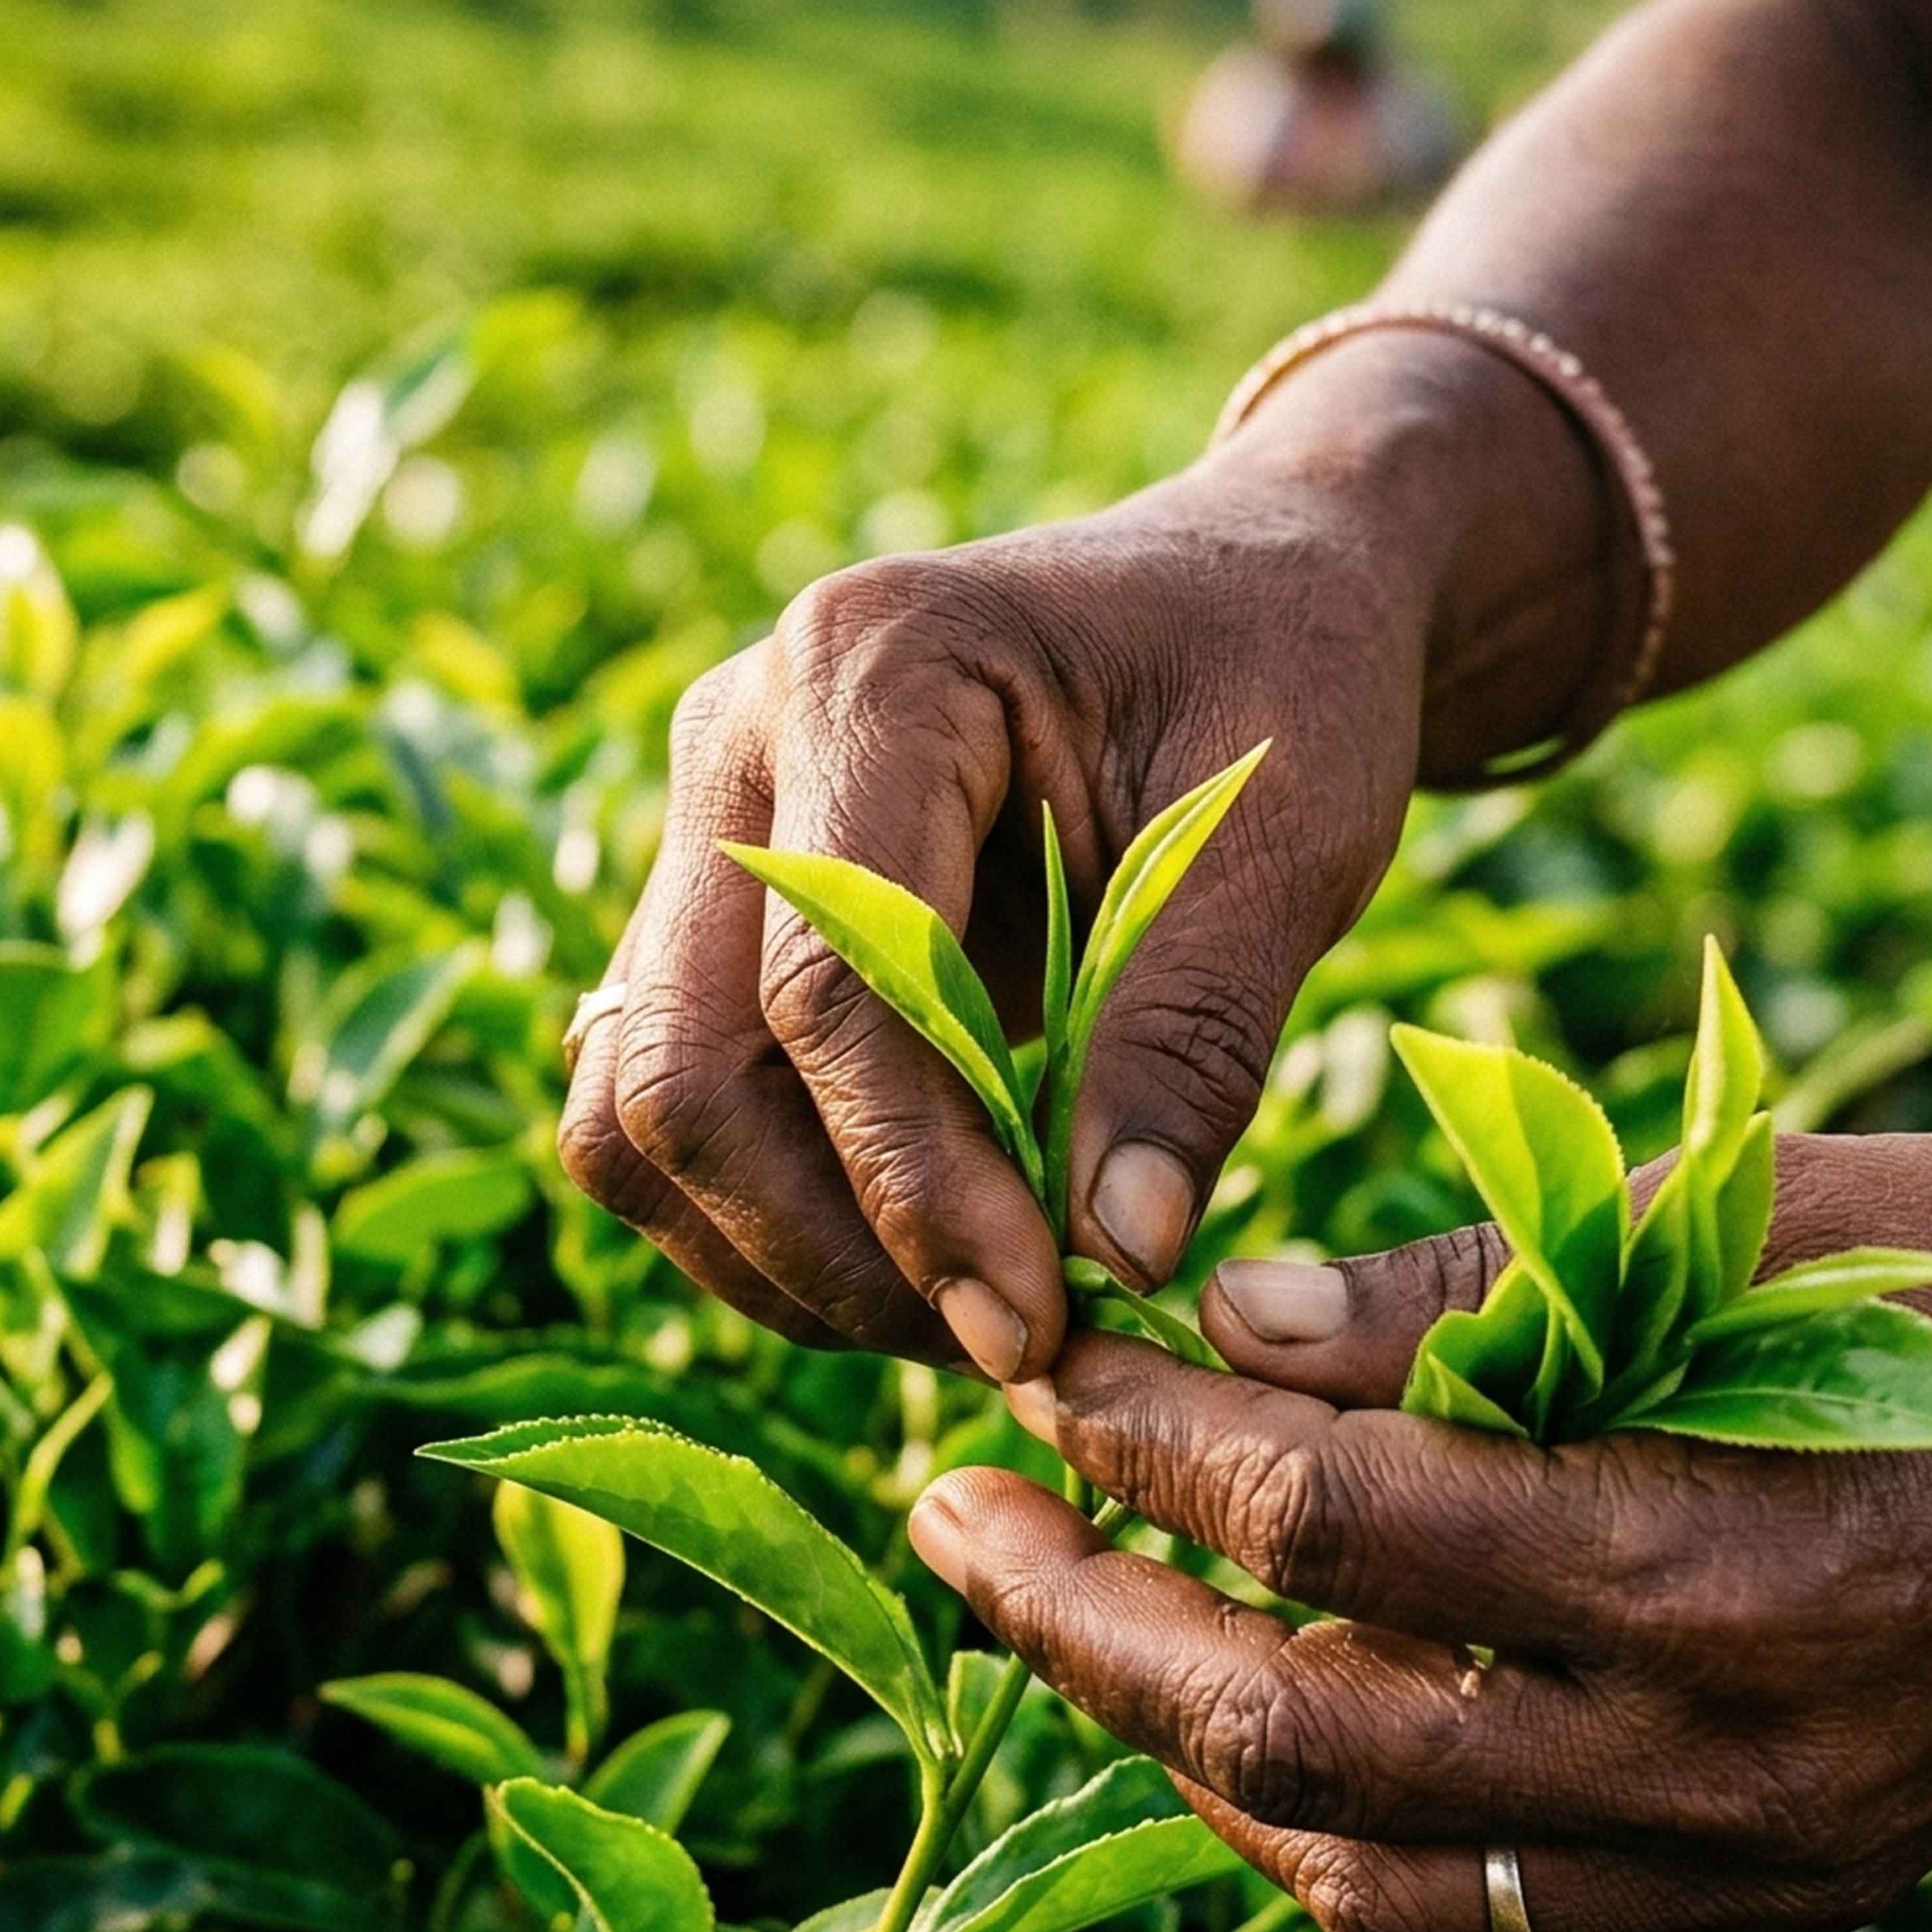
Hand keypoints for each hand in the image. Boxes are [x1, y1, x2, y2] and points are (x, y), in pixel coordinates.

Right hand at [563, 348, 1605, 1374]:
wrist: (1250, 588)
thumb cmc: (1289, 680)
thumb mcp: (1297, 839)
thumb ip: (1194, 1038)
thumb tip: (1119, 1257)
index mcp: (874, 662)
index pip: (831, 985)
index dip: (921, 1185)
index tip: (1040, 1322)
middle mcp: (738, 737)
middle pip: (684, 1069)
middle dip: (834, 1248)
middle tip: (1010, 1342)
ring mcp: (701, 825)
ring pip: (634, 1111)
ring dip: (782, 1256)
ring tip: (971, 1315)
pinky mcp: (710, 912)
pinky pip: (666, 1104)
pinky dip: (768, 1217)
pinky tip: (921, 1256)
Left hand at [905, 1129, 1931, 1931]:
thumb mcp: (1737, 1220)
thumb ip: (1466, 1295)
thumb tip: (1216, 1327)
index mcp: (1699, 1556)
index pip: (1318, 1525)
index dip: (1139, 1441)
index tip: (1031, 1366)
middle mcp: (1715, 1753)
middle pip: (1295, 1733)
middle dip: (1086, 1625)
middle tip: (948, 1520)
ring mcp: (1756, 1859)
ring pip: (1373, 1873)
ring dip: (1190, 1753)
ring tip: (1077, 1626)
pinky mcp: (1787, 1897)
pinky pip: (1501, 1921)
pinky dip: (1350, 1839)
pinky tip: (1261, 1732)